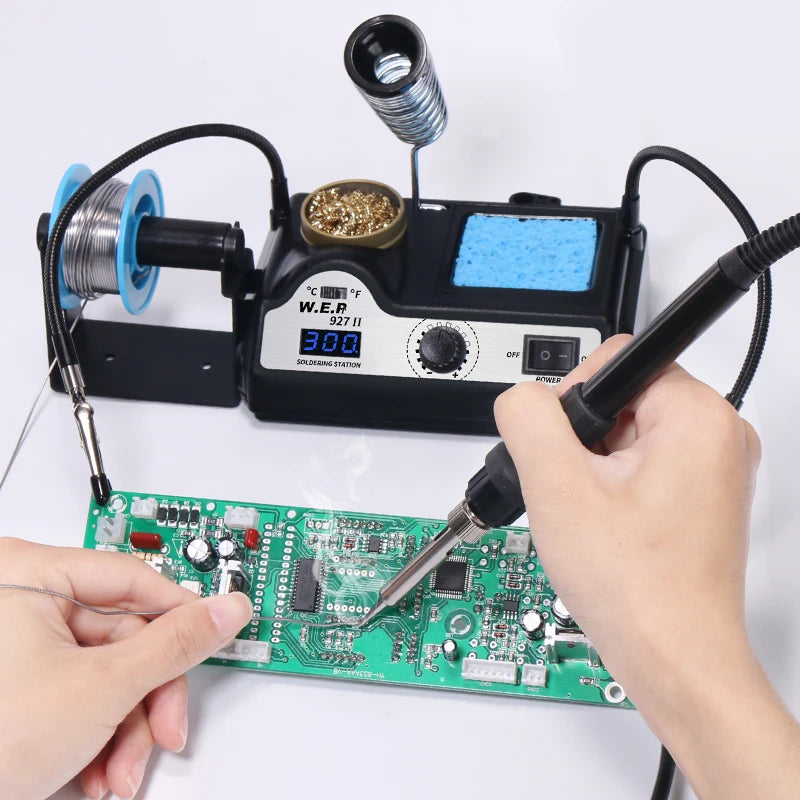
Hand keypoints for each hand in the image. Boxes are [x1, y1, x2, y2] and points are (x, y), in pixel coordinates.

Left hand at [0, 538, 252, 799]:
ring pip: (106, 675)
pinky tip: (94, 772)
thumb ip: (175, 644)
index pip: (134, 578)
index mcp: (28, 574)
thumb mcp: (100, 688)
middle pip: (123, 639)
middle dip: (144, 702)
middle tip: (163, 733)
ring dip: (124, 731)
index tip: (215, 635)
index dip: (182, 614)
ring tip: (116, 773)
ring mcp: (16, 643)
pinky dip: (97, 737)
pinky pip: (81, 694)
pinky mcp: (17, 682)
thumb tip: (226, 609)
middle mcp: (19, 600)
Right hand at [495, 335, 799, 798]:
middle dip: (580, 441)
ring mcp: (712, 470)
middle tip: (575, 493)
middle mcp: (718, 436)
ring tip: (591, 518)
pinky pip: (640, 466)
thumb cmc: (639, 590)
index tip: (564, 452)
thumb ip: (528, 418)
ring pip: (623, 435)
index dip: (570, 402)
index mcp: (697, 417)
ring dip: (591, 469)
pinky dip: (610, 489)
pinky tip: (604, 529)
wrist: (673, 660)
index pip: (614, 358)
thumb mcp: (557, 487)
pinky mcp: (699, 497)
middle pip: (618, 398)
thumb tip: (521, 399)